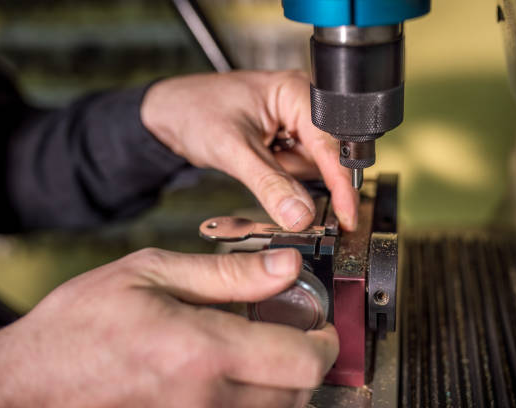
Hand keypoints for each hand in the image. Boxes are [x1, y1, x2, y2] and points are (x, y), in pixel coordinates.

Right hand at [0, 248, 337, 406]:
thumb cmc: (80, 325)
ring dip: (283, 384)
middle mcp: (205, 401)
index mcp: (202, 351)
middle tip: (290, 332)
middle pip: (298, 394)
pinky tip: (232, 377)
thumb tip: (286, 267)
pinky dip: (254, 402)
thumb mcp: (150, 274)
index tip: (321, 325)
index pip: (303, 361)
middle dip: (307, 360)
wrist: (29, 382)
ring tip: (258, 352)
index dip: (325, 341)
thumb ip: (226, 273)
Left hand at [141, 71, 358, 230]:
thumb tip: (300, 214)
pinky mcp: (285, 142)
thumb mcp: (233, 149)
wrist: (169, 114)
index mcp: (297, 93)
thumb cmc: (195, 110)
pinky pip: (297, 171)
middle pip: (327, 158)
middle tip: (282, 188)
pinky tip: (259, 166)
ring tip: (253, 161)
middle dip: (307, 180)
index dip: (341, 184)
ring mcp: (294, 125)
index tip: (347, 216)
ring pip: (312, 169)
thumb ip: (270, 184)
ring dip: (290, 180)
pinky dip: (283, 181)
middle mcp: (302, 106)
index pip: (330, 145)